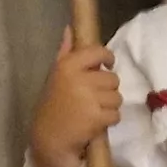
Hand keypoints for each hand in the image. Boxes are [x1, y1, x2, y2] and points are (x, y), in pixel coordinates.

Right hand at [29, 32, 123, 166]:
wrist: (49, 139)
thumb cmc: (53, 106)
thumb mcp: (56, 76)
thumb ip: (65, 52)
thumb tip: (70, 28)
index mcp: (67, 65)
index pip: (97, 52)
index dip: (107, 58)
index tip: (107, 64)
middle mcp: (78, 79)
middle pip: (112, 78)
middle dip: (107, 89)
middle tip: (94, 98)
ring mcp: (88, 98)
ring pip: (116, 97)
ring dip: (109, 105)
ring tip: (94, 111)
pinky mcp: (97, 117)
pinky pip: (116, 114)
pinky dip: (109, 120)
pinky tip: (95, 122)